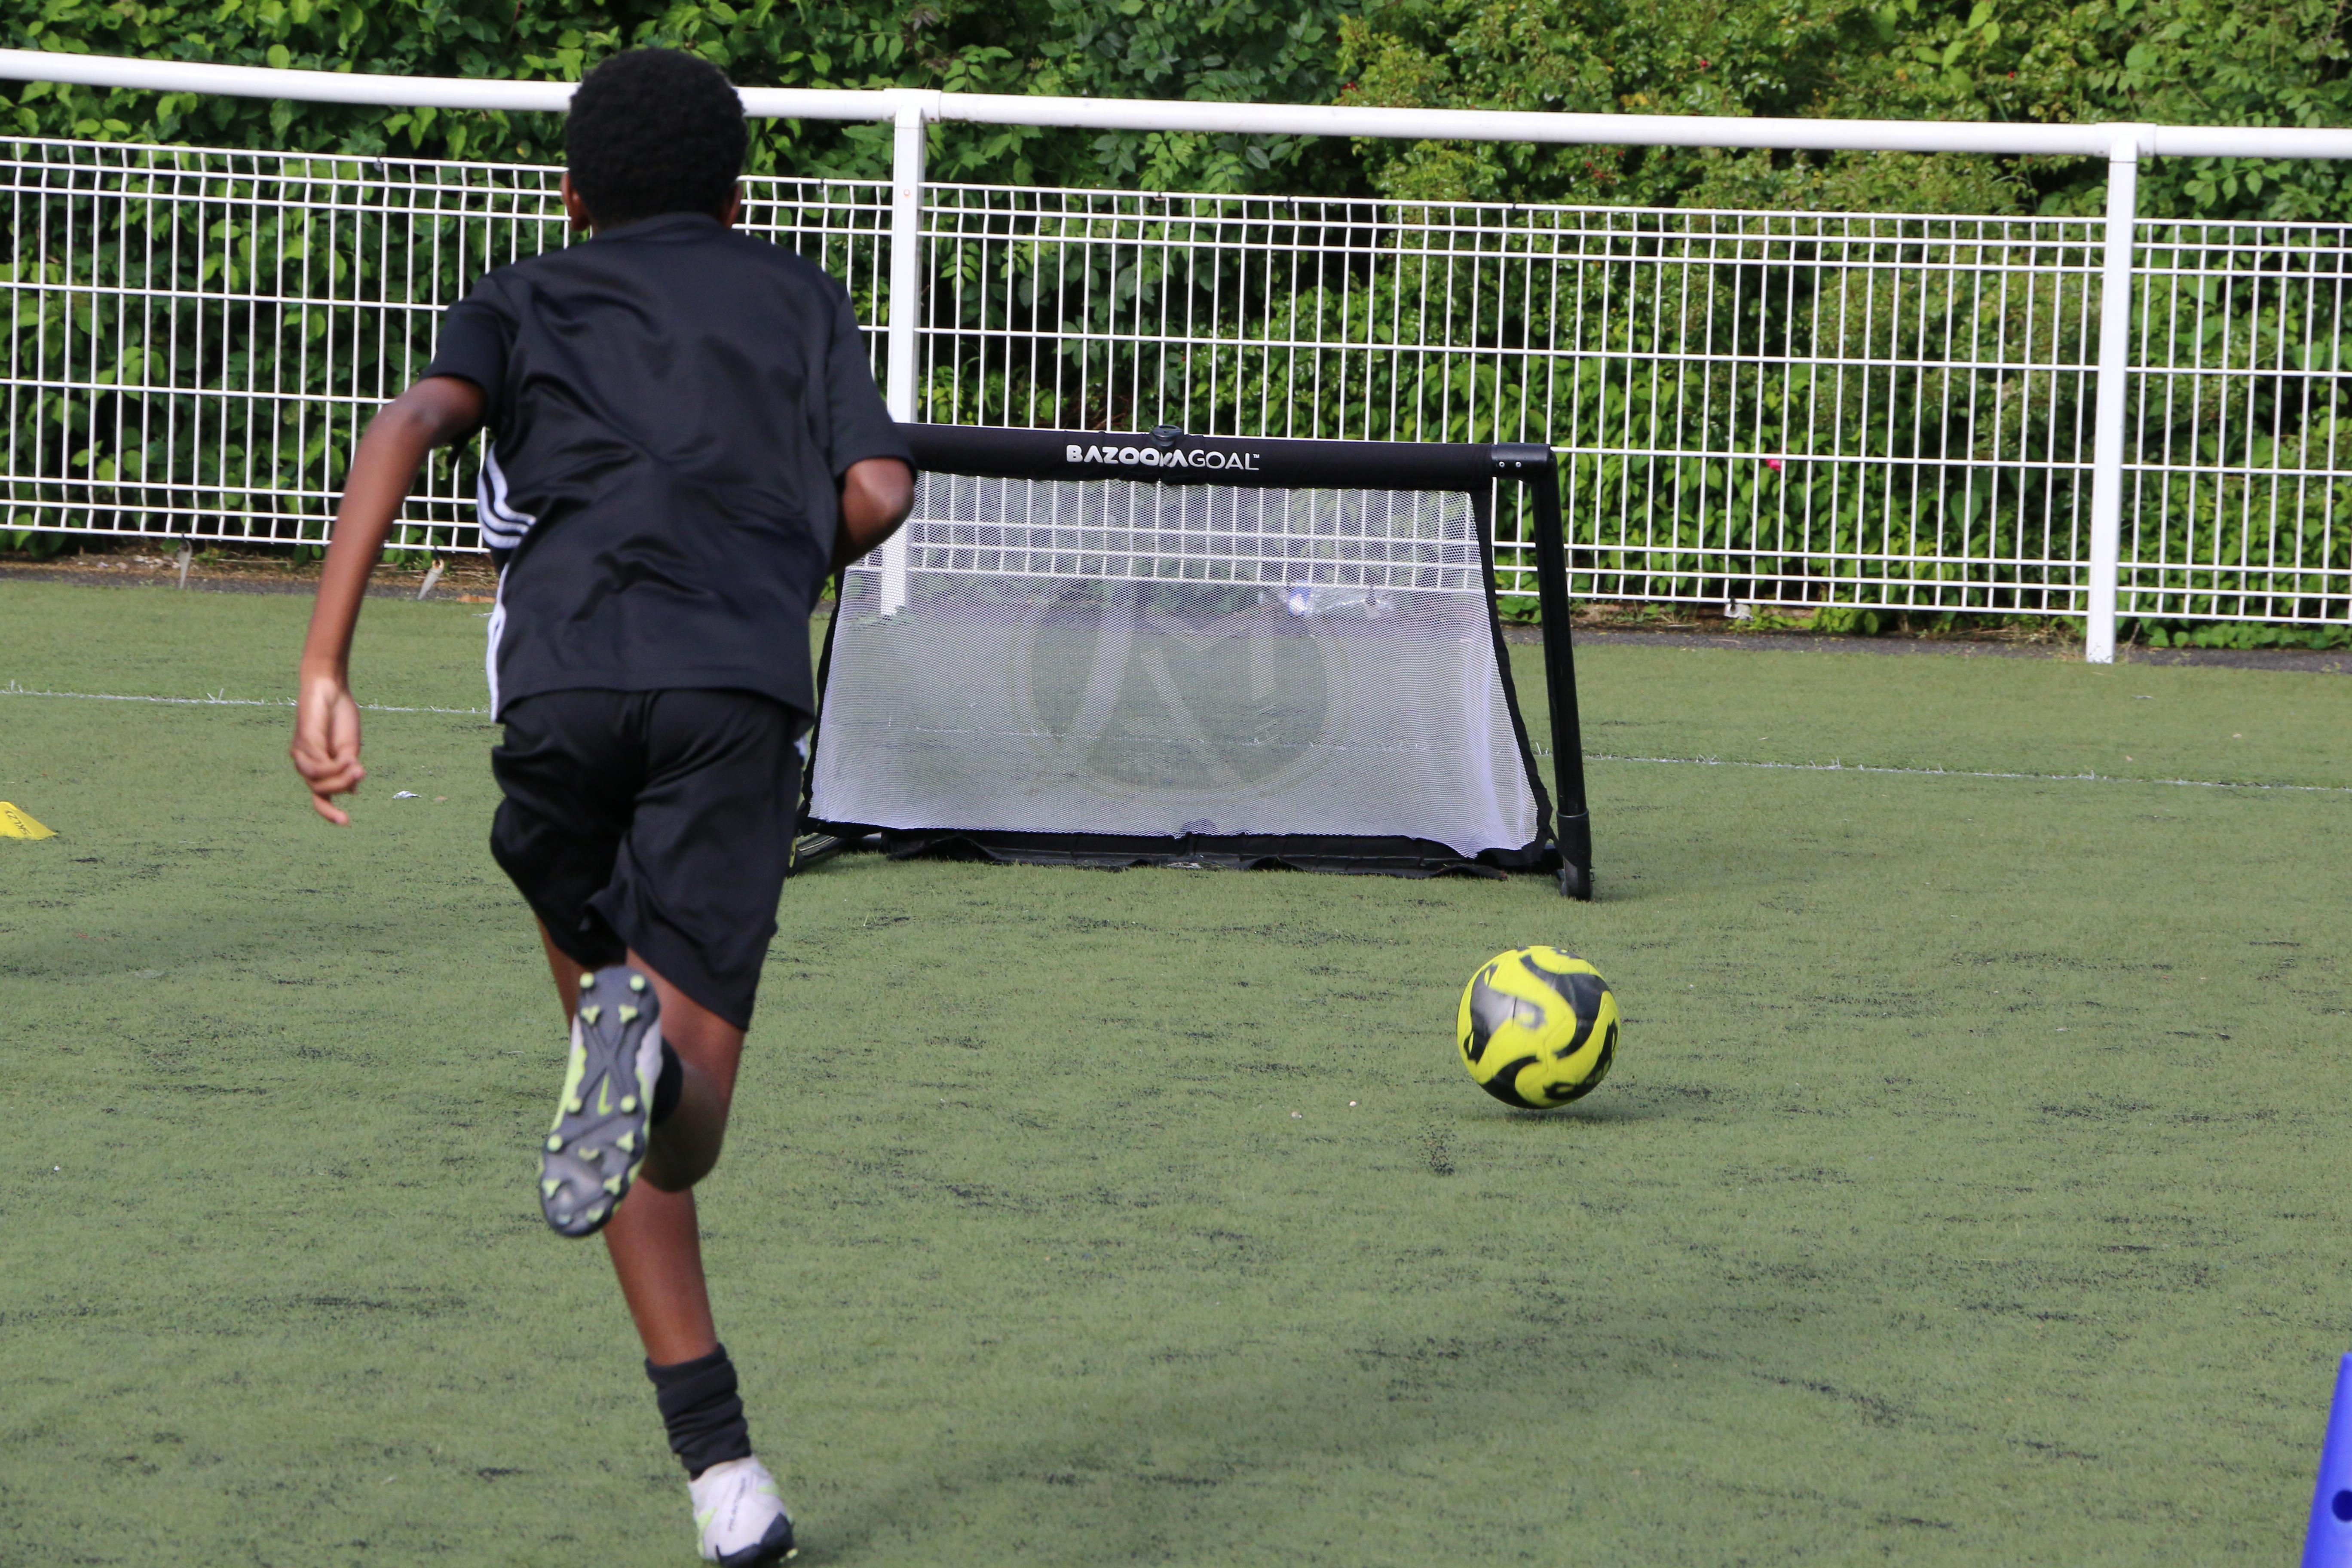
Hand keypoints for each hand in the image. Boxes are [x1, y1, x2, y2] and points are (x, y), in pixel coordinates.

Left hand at [290, 671, 365, 823]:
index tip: (346, 823)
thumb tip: (351, 791)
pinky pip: (317, 767)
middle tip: (361, 773)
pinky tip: (349, 758)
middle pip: (320, 792)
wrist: (331, 688)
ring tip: (358, 767)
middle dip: (341, 787)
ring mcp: (301, 754)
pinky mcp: (301, 744)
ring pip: (316, 782)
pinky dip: (334, 767)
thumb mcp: (350, 747)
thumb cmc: (340, 714)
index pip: (320, 796)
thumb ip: (348, 769)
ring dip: (339, 778)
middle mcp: (306, 763)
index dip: (329, 812)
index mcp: (319, 765)